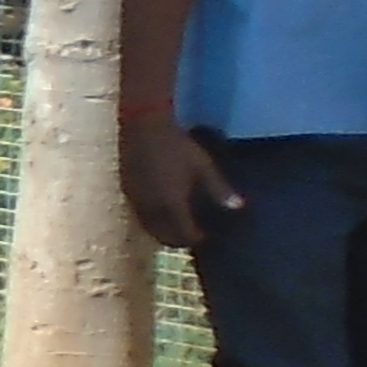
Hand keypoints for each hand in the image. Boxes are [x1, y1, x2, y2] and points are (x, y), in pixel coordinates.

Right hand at [120, 115, 245, 250]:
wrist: (144, 127)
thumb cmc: (177, 145)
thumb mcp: (203, 166)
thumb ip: (219, 189)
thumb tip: (238, 207)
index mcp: (172, 204)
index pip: (183, 233)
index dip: (195, 238)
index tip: (205, 235)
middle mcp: (152, 209)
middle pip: (164, 236)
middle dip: (178, 239)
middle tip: (191, 235)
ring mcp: (137, 202)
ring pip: (149, 228)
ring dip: (163, 232)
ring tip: (176, 226)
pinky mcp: (127, 193)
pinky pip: (140, 216)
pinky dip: (152, 221)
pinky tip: (161, 211)